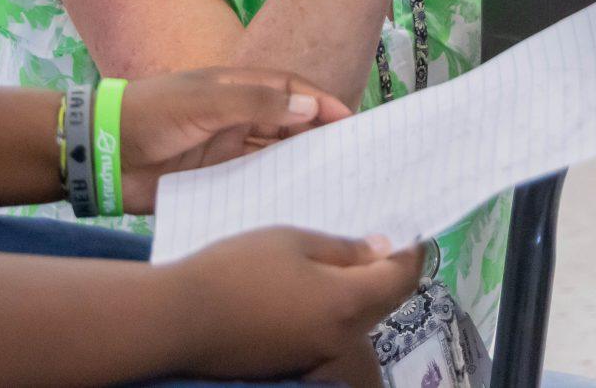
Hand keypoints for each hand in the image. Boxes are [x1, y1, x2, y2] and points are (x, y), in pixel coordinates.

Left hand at [120, 68, 352, 211]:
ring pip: (273, 156)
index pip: (289, 90)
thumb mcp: (206, 101)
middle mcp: (235, 118)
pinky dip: (272, 190)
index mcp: (234, 88)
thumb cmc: (151, 113)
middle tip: (351, 159)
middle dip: (317, 137)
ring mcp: (224, 151)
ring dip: (298, 166)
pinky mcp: (212, 181)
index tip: (350, 122)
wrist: (101, 153)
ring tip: (333, 184)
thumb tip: (311, 105)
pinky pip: (251, 185)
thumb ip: (257, 103)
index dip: (320, 102)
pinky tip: (293, 204)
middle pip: (287, 124)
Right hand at [156, 227, 421, 383]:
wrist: (182, 318)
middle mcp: (340, 336)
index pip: (400, 280)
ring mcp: (316, 354)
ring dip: (362, 294)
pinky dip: (335, 311)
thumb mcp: (292, 241)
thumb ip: (342, 249)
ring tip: (347, 262)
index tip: (413, 234)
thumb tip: (380, 251)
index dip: (411, 255)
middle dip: (390, 275)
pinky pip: (330, 333)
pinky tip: (316, 289)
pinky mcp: (293, 361)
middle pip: (383, 305)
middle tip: (384, 244)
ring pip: (357, 322)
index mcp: (346, 302)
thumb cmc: (238, 268)